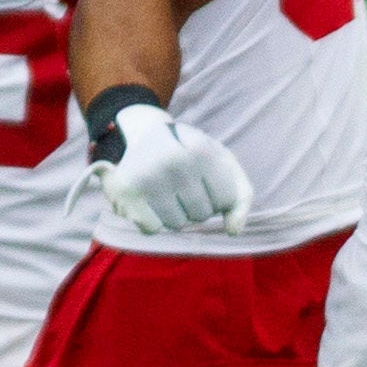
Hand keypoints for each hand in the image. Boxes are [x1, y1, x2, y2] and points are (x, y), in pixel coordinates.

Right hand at [92, 90, 256, 231]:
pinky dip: (153, 221)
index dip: (218, 194)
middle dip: (196, 205)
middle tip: (181, 181)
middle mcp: (173, 160)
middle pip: (201, 214)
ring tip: (166, 188)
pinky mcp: (126, 191)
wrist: (146, 135)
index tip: (205, 175)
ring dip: (175, 214)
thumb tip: (234, 231)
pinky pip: (152, 229)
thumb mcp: (223, 163)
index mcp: (201, 149)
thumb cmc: (192, 154)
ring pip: (177, 224)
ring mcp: (147, 175)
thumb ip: (241, 196)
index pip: (226, 200)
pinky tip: (150, 199)